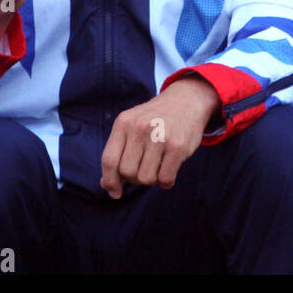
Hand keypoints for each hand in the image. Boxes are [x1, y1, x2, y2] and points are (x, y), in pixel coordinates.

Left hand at [99, 77, 220, 199]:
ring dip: (151, 180)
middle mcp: (139, 128)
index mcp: (123, 123)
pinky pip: (165, 179)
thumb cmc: (155, 119)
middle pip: (127, 172)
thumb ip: (118, 152)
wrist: (186, 100)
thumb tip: (106, 184)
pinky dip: (166, 182)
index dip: (110, 181)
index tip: (115, 192)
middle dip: (134, 178)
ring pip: (146, 178)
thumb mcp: (132, 126)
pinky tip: (168, 170)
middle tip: (144, 169)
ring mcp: (159, 136)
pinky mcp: (178, 146)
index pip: (109, 160)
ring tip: (157, 167)